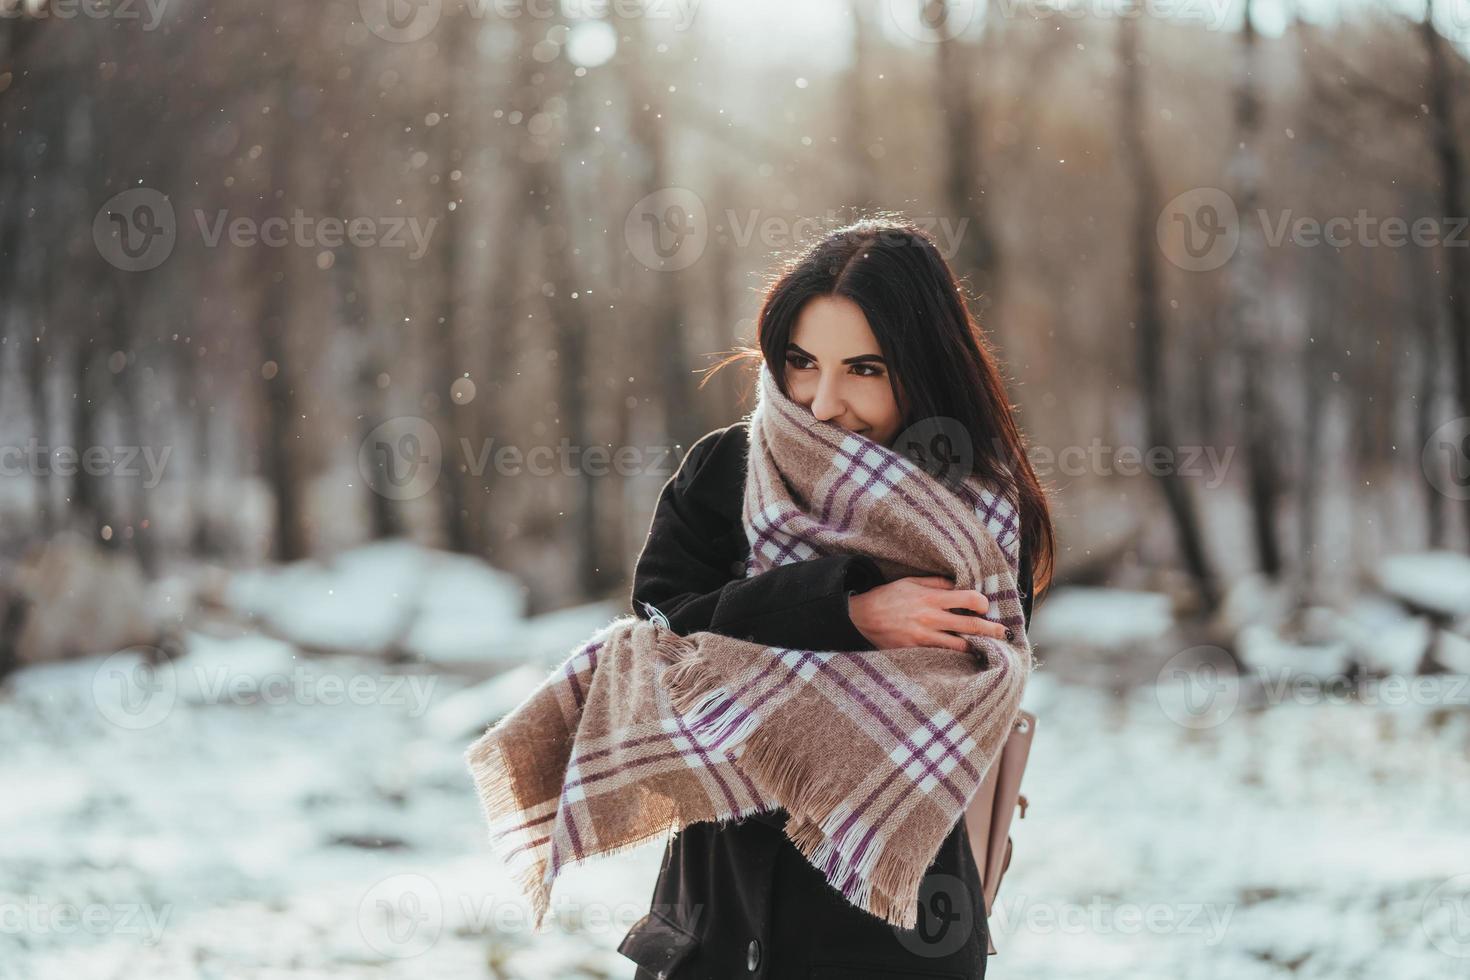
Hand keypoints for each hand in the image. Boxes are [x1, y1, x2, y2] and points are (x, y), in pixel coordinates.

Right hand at [847, 575, 1009, 652]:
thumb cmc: (887, 598)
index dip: (982, 603)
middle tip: (1004, 633)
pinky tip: (965, 657)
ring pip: (961, 646)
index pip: (968, 599)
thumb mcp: (911, 582)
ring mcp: (925, 639)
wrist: (860, 618)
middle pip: (971, 626)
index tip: (984, 606)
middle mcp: (931, 619)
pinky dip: (956, 656)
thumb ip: (936, 583)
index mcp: (931, 598)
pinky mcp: (917, 652)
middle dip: (992, 630)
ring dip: (976, 646)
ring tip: (987, 647)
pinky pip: (943, 656)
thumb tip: (960, 585)